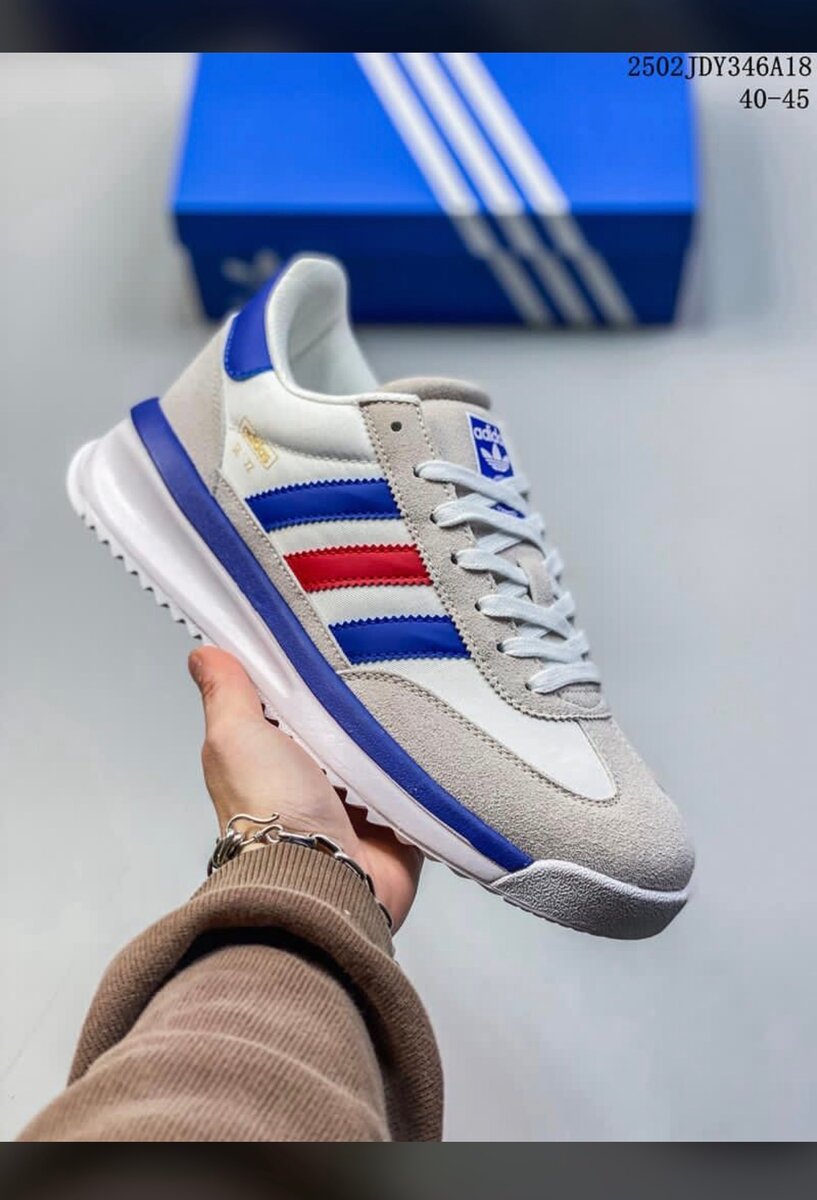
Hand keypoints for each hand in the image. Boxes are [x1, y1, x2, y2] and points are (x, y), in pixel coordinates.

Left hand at [188, 647, 422, 930]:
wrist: (322, 878)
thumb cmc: (270, 813)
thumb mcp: (236, 737)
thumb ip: (226, 694)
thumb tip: (203, 656)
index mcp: (273, 757)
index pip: (293, 704)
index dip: (308, 675)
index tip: (328, 642)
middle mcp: (313, 781)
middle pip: (344, 725)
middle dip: (361, 703)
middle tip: (379, 670)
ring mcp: (356, 804)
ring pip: (385, 752)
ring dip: (395, 735)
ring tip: (410, 699)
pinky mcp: (397, 823)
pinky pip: (421, 783)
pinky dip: (426, 768)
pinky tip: (431, 742)